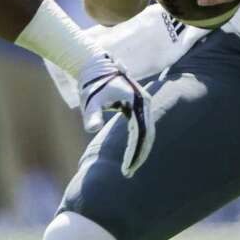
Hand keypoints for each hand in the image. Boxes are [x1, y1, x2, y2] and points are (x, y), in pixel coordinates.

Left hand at [78, 54, 155, 177]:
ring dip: (140, 150)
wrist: (95, 66)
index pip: (141, 133)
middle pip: (148, 134)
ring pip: (147, 132)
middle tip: (128, 173)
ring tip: (129, 168)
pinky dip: (138, 142)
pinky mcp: (137, 106)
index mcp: (136, 102)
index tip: (126, 168)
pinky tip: (130, 154)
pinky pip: (142, 128)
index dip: (135, 152)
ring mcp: (142, 104)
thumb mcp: (91, 102)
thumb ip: (93, 115)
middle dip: (140, 155)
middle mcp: (143, 103)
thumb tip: (92, 128)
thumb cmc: (91, 85)